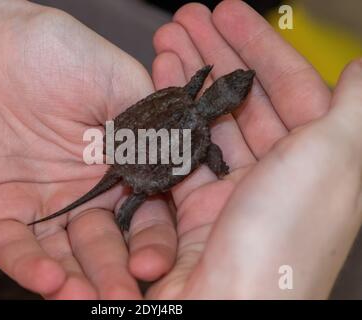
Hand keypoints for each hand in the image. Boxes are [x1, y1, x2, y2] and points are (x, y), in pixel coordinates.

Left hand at [0, 0, 177, 298]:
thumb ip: (149, 126)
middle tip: (125, 295)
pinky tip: (50, 280)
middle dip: (117, 272)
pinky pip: (13, 247)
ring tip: (90, 298)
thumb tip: (187, 168)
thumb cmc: (52, 51)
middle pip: (106, 244)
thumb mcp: (115, 80)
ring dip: (78, 282)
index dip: (154, 240)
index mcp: (116, 165)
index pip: (144, 215)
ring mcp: (39, 205)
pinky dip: (30, 266)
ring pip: (63, 256)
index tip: (156, 262)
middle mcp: (81, 192)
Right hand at [149, 0, 361, 298]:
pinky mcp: (195, 209)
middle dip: (214, 54)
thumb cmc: (283, 238)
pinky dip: (168, 122)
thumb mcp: (332, 161)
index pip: (288, 85)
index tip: (226, 12)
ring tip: (163, 45)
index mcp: (315, 161)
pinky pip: (182, 154)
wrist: (225, 309)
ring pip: (208, 122)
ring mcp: (233, 192)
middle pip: (242, 99)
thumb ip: (353, 111)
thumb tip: (361, 67)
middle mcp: (276, 175)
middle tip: (185, 20)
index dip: (258, 44)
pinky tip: (155, 93)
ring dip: (186, 81)